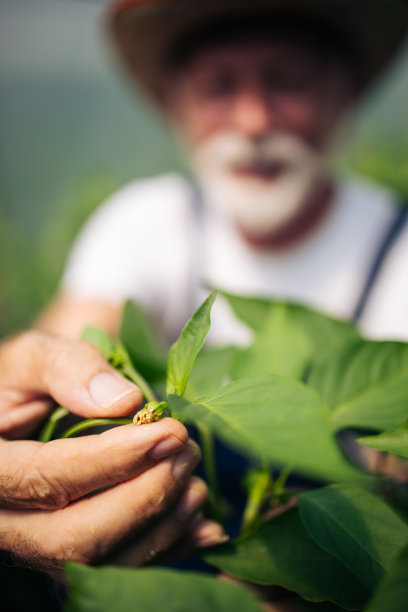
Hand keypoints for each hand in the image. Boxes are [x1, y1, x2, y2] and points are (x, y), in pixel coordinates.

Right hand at [0, 331, 225, 577]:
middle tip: (186, 450)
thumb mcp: (33, 358)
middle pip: (76, 538)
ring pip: (102, 564)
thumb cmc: (26, 381)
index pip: (46, 479)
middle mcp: (8, 523)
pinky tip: (204, 524)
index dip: (112, 460)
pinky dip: (169, 550)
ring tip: (195, 477)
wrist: (25, 411)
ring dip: (162, 525)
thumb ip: (67, 368)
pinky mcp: (71, 556)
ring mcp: (39, 547)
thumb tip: (125, 402)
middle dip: (144, 497)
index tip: (167, 433)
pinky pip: (121, 572)